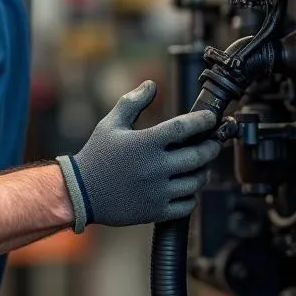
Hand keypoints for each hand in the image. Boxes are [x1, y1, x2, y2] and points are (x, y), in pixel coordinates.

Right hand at [57, 80, 220, 230]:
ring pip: (196, 181)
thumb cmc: (97, 155)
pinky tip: (187, 187)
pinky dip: (192, 195)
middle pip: (198, 156)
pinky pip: (187, 204)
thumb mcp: (110, 124)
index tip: (211, 118)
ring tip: (201, 165)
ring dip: (203, 171)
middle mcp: (154, 167)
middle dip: (212, 147)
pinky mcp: (156, 211)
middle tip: (214, 142)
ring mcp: (157, 191)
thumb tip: (152, 84)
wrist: (81, 193)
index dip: (202, 121)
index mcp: (145, 143)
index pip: (183, 128)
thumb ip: (132, 102)